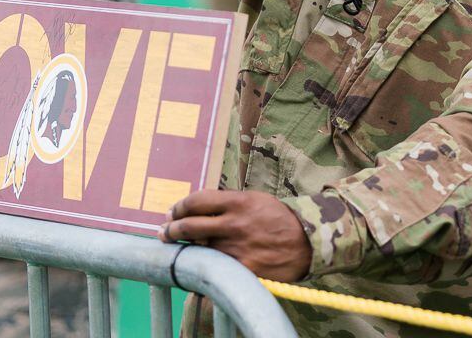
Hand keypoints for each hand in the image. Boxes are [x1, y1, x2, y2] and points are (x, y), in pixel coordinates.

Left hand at [159, 190, 310, 281]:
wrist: (307, 242)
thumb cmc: (278, 218)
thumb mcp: (254, 200)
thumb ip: (227, 202)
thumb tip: (198, 208)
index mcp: (237, 202)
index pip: (195, 201)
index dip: (178, 207)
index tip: (171, 212)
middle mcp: (233, 224)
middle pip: (190, 226)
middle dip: (171, 230)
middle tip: (164, 233)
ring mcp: (237, 249)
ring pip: (199, 249)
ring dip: (187, 250)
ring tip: (179, 250)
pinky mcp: (243, 269)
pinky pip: (215, 270)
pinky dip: (204, 270)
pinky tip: (198, 270)